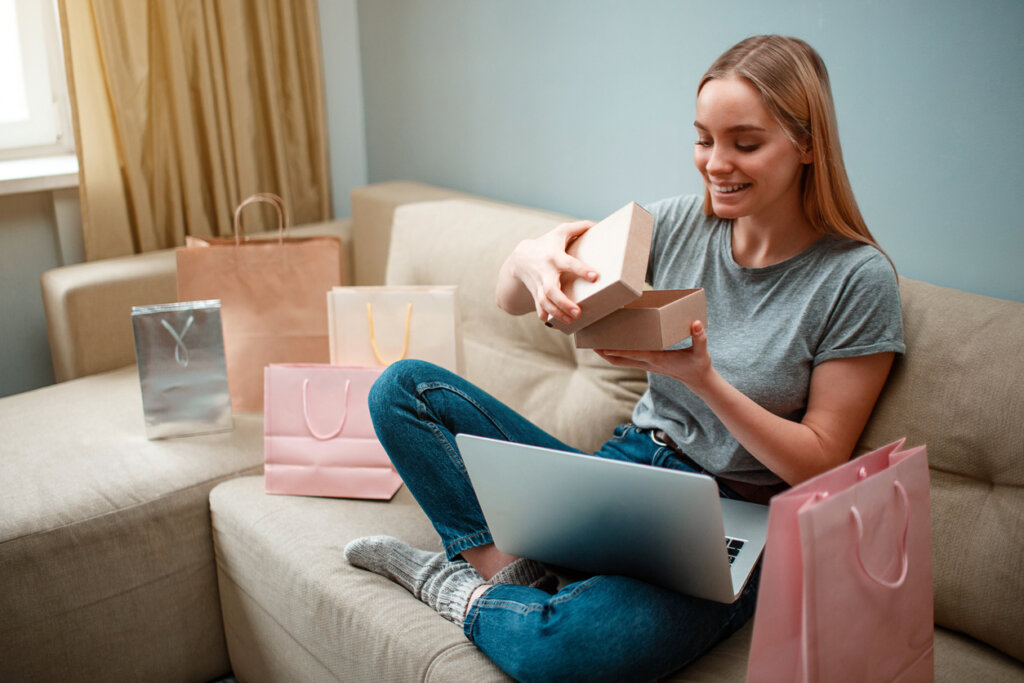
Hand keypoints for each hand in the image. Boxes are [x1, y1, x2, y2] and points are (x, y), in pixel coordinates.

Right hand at [506, 220, 598, 324]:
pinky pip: (538, 306)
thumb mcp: (561, 231)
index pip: (568, 263)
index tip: (595, 277)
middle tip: (577, 311)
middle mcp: (545, 272)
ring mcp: (539, 284)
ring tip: (571, 320)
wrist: (521, 258)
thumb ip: (580, 227)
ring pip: (544, 301)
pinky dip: (543, 314)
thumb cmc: (548, 243)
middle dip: (563, 302)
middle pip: (551, 289)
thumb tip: (599, 224)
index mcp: (554, 256)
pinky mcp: (535, 293)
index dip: (581, 270)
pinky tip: (550, 322)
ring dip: (556, 312)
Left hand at [595, 320, 714, 392]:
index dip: (620, 351)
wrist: (698, 380)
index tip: (605, 348)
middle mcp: (649, 363)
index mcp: (659, 359)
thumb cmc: (699, 365)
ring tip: (594, 345)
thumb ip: (700, 338)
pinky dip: (617, 354)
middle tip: (590, 344)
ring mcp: (647, 365)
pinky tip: (610, 348)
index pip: (636, 355)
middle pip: (622, 360)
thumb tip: (697, 323)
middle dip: (606, 353)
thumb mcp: (702, 352)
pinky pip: (628, 360)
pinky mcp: (648, 364)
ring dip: (608, 354)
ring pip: (623, 361)